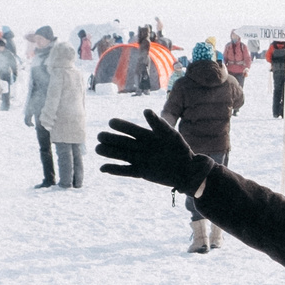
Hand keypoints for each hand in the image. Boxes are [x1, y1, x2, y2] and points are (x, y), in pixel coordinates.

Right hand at [96, 109, 211, 191]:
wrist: (187, 170)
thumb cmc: (180, 149)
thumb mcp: (171, 135)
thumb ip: (159, 124)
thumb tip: (146, 111)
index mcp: (147, 136)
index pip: (131, 129)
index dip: (122, 126)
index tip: (111, 122)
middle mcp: (141, 147)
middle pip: (122, 142)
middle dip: (111, 139)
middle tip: (99, 136)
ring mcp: (140, 160)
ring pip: (121, 155)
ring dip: (109, 152)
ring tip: (98, 149)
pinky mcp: (140, 172)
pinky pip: (125, 171)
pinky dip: (115, 170)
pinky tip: (103, 168)